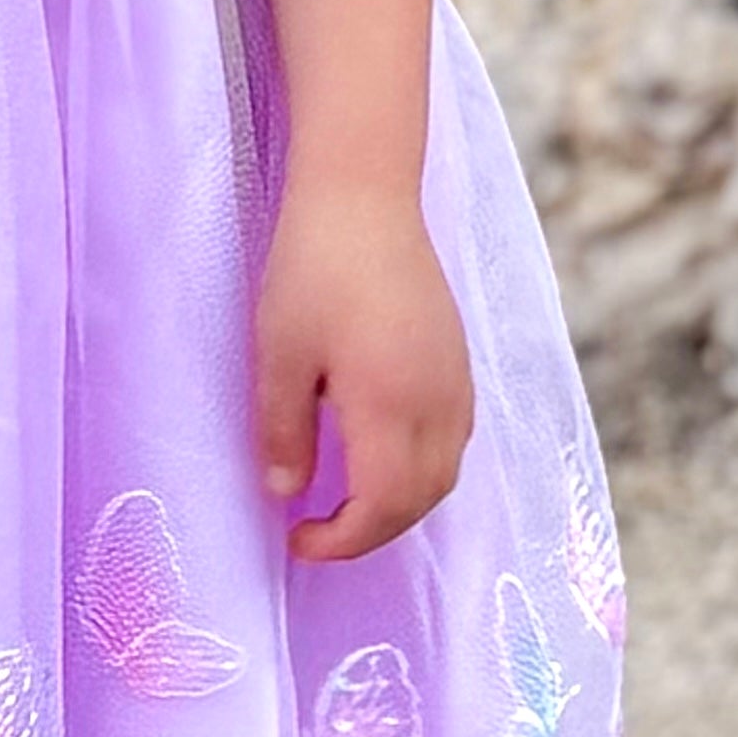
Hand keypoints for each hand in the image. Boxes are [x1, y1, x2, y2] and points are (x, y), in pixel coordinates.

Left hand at [254, 180, 472, 562]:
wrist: (364, 195)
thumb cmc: (313, 269)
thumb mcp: (279, 355)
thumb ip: (283, 432)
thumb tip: (285, 494)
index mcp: (393, 405)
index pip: (383, 507)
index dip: (344, 541)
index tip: (298, 541)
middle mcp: (438, 401)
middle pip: (421, 500)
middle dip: (372, 531)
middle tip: (318, 532)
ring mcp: (456, 380)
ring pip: (445, 473)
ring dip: (401, 504)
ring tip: (347, 504)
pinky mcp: (458, 359)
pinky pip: (454, 439)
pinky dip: (421, 469)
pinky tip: (382, 457)